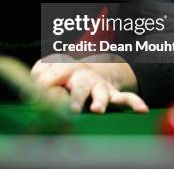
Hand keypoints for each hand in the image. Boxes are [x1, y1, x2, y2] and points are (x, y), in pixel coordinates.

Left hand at [31, 54, 148, 113]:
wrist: (89, 63)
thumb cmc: (61, 71)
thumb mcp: (46, 68)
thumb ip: (38, 76)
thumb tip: (31, 91)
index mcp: (64, 68)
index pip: (53, 75)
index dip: (44, 82)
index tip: (35, 93)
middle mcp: (83, 77)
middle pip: (80, 86)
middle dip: (76, 98)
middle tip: (72, 109)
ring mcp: (99, 86)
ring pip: (102, 94)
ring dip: (100, 102)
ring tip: (97, 110)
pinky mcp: (112, 95)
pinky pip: (127, 98)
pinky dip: (134, 103)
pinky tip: (142, 110)